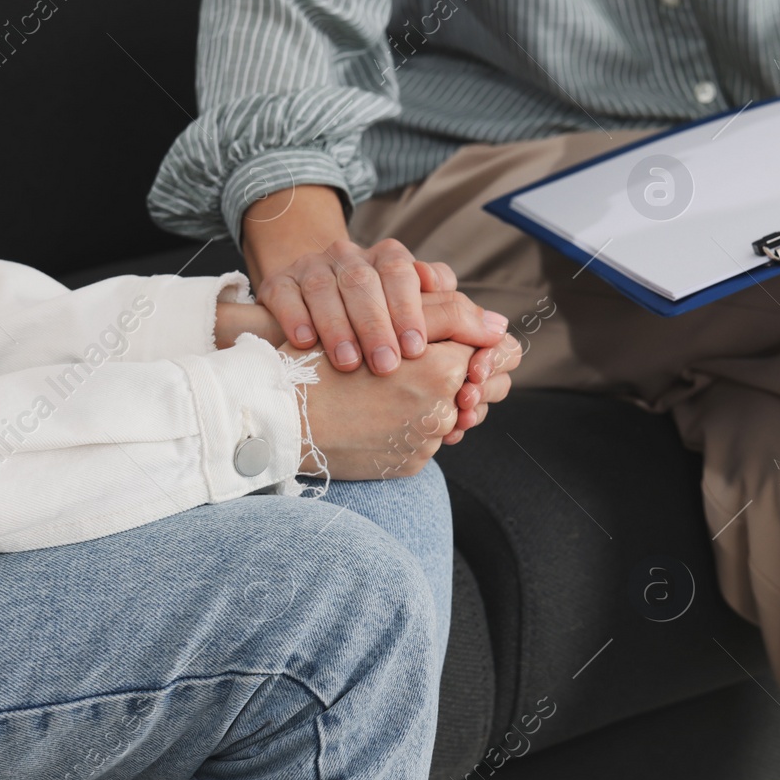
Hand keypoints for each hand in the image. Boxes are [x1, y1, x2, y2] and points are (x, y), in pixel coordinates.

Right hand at [215, 293, 520, 446]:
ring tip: (394, 388)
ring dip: (436, 400)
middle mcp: (441, 411)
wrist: (278, 418)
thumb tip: (500, 327)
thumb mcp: (381, 318)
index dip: (484, 342)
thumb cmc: (323, 358)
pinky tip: (379, 412)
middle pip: (485, 388)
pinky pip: (427, 440)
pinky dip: (411, 425)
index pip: (501, 353)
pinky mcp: (407, 465)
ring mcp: (425, 443)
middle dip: (469, 375)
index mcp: (442, 369)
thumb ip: (447, 314)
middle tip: (430, 363)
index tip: (461, 339)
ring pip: (455, 415)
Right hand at [243, 184, 476, 375]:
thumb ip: (451, 318)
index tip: (418, 348)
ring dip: (338, 326)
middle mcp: (350, 258)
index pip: (405, 273)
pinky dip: (295, 317)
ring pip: (325, 286)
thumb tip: (501, 330)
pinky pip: (284, 292)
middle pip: (365, 282)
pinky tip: (304, 344)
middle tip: (386, 365)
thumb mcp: (408, 316)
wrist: (302, 314)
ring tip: (348, 363)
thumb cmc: (370, 325)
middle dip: (376, 323)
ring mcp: (312, 268)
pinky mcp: (278, 282)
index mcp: (388, 260)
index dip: (411, 308)